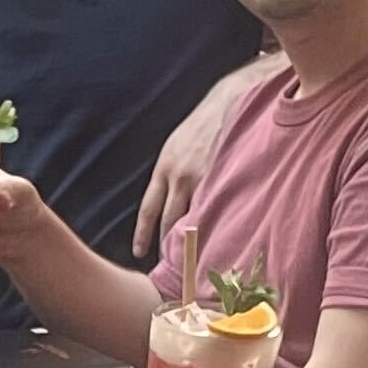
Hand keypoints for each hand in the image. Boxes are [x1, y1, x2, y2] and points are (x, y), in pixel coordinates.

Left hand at [137, 66, 264, 258]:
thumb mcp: (177, 148)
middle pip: (169, 220)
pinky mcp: (223, 176)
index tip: (139, 252)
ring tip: (196, 257)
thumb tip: (171, 203)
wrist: (227, 102)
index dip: (143, 233)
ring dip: (192, 237)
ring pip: (193, 217)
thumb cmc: (202, 127)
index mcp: (164, 169)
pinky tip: (221, 235)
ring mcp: (202, 177)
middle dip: (167, 243)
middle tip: (170, 265)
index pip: (149, 209)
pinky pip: (218, 207)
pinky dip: (217, 222)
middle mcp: (179, 176)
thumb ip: (173, 175)